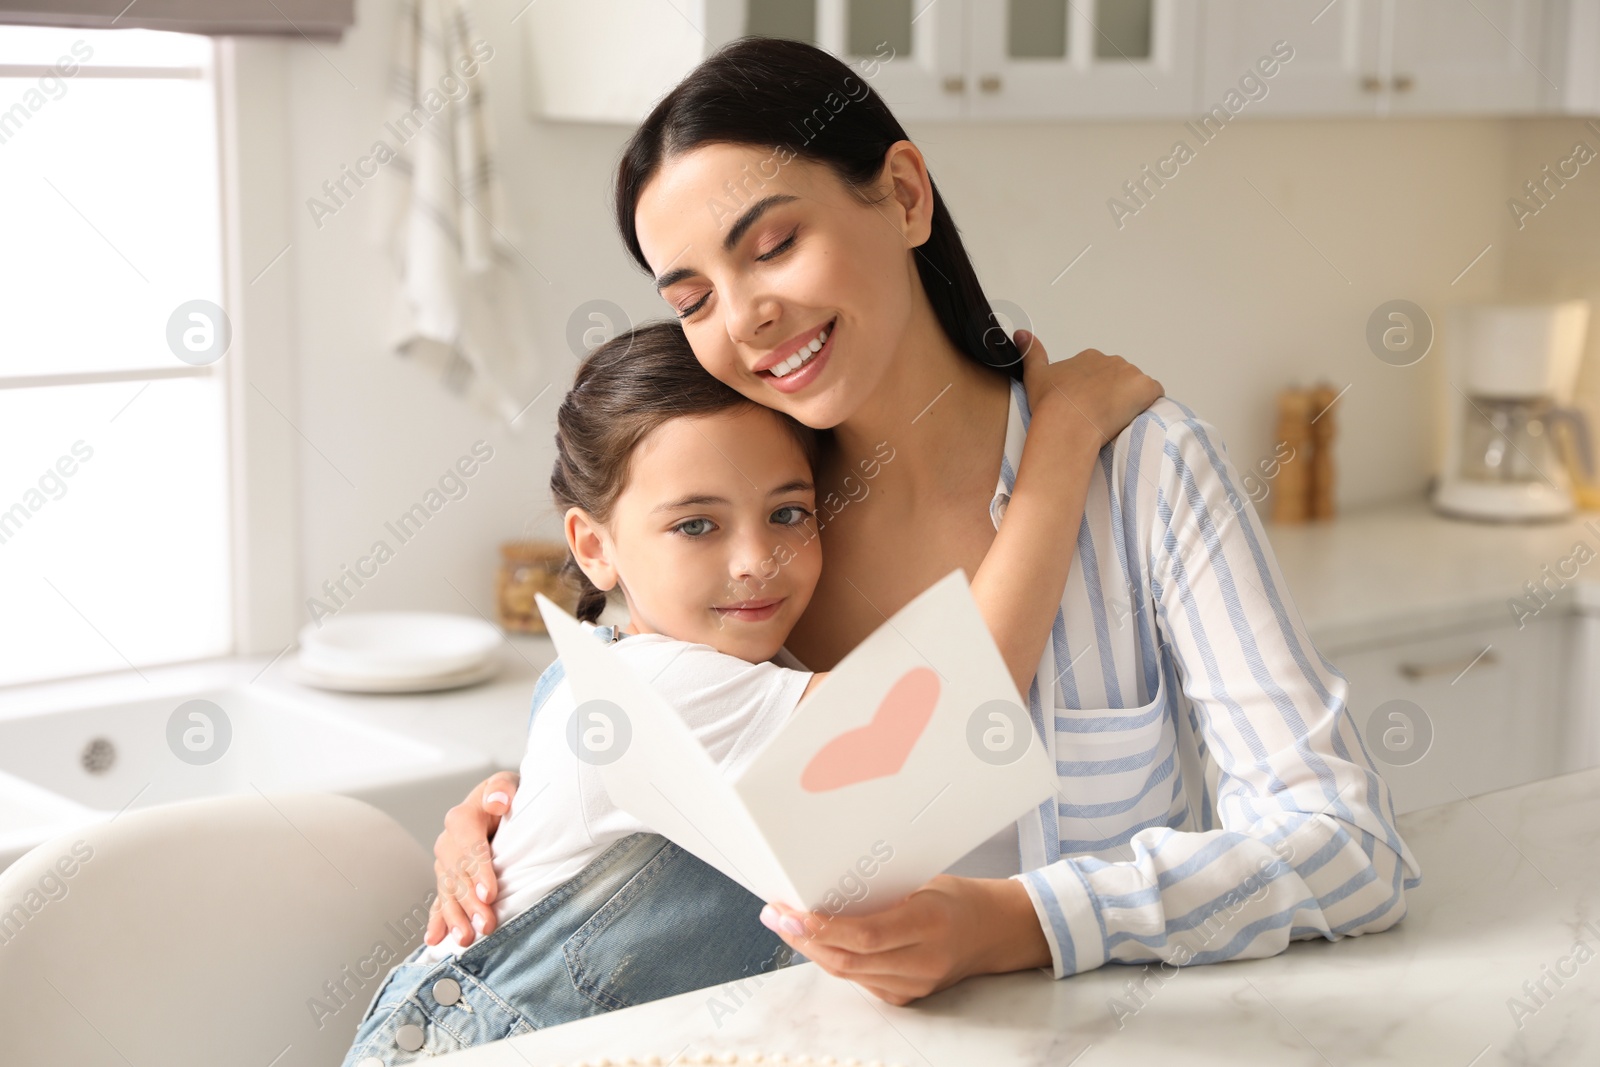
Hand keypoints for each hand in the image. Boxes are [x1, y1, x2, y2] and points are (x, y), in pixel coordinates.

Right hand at [425, 770, 519, 946]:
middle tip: (486, 925)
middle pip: (458, 875)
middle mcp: (449, 842)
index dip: (479, 870)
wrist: (499, 804)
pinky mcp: (448, 879)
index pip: (470, 846)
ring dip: (455, 917)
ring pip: (448, 892)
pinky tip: (435, 939)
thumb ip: (501, 789)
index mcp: (462, 818)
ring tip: (465, 939)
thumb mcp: (507, 784)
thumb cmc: (507, 796)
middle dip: (470, 902)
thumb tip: (497, 802)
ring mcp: (446, 863)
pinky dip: (438, 920)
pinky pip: (441, 900)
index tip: (490, 894)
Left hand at [758, 875, 1051, 1004]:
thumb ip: (881, 893)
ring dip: (811, 949)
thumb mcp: (923, 883)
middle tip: (775, 914)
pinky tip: (815, 940)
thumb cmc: (958, 899)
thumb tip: (826, 887)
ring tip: (785, 924)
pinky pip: (858, 979)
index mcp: (929, 925)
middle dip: (803, 938)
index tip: (792, 911)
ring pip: (847, 973)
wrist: (994, 932)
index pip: (866, 935)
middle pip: (848, 960)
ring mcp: (914, 984)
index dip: (823, 927)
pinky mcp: (905, 996)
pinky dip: (833, 959)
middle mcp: (922, 962)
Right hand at [1015, 329, 1163, 449]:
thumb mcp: (1034, 375)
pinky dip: (1148, 404)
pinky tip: (1135, 417)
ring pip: (1136, 388)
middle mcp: (1112, 361)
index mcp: (1090, 357)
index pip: (1100, 372)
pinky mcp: (1146, 389)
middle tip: (1100, 416)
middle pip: (1119, 379)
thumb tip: (1021, 333)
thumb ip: (1031, 352)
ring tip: (1114, 421)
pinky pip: (1154, 395)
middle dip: (1114, 395)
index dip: (1094, 390)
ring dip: (1130, 401)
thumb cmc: (1050, 403)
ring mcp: (1131, 374)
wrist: (1066, 422)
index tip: (1087, 405)